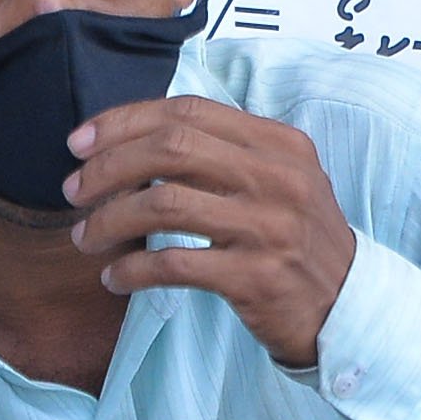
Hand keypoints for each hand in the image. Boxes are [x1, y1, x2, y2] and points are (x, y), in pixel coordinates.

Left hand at [62, 98, 357, 370]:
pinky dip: (132, 271)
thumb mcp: (277, 182)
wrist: (347, 307)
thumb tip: (133, 142)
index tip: (80, 142)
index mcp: (279, 144)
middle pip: (170, 149)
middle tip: (73, 190)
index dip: (125, 121)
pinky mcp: (256, 277)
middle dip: (107, 166)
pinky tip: (115, 278)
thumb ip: (222, 155)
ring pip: (164, 203)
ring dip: (109, 219)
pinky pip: (174, 264)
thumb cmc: (295, 242)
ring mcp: (269, 226)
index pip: (188, 112)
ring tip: (85, 237)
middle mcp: (277, 177)